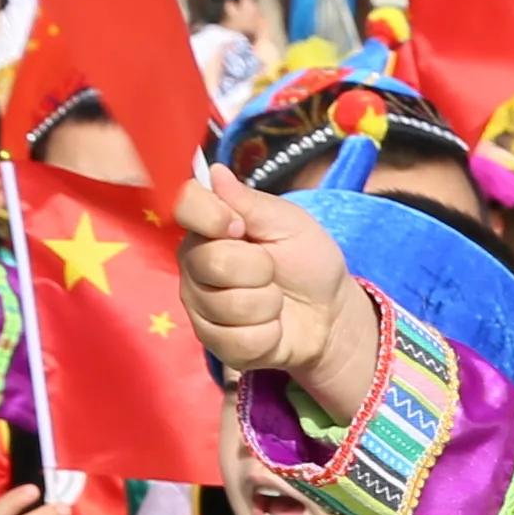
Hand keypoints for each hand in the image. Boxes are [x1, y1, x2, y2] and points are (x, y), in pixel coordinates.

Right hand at [171, 167, 377, 402]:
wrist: (329, 314)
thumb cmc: (308, 262)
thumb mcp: (290, 223)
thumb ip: (250, 202)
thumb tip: (213, 171)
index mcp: (208, 227)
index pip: (183, 207)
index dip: (213, 217)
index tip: (241, 226)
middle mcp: (194, 264)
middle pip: (210, 263)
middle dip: (258, 269)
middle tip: (272, 271)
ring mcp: (200, 307)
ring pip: (227, 306)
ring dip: (267, 304)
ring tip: (275, 301)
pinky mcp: (214, 343)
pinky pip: (238, 340)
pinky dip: (268, 335)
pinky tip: (272, 327)